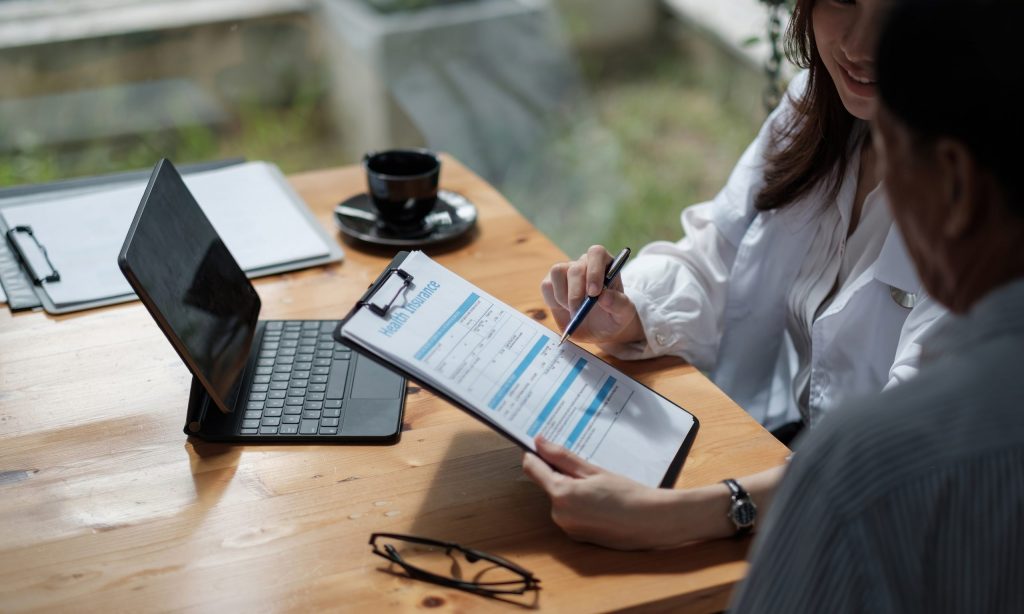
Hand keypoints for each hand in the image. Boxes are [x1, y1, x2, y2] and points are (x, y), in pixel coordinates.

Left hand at [521, 436, 686, 549]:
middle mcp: (559, 515)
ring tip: (598, 485)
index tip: (541, 444)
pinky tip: (600, 500)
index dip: (534, 453)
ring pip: (560, 498)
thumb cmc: (627, 494)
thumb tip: (539, 443)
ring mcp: (568, 528)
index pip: (533, 468)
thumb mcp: (593, 471)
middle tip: (585, 466)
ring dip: (571, 489)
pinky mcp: (577, 536)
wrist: (652, 522)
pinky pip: (570, 513)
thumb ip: (563, 457)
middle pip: (548, 484)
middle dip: (561, 473)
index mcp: (561, 495)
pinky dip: (579, 504)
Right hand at [540, 245, 642, 344]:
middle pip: (575, 268)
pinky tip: (565, 310)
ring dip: (563, 296)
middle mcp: (585, 264)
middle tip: (580, 312)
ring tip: (574, 312)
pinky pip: (546, 286)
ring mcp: (567, 272)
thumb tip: (604, 296)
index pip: (597, 253)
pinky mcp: (552, 284)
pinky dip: (554, 300)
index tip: (594, 293)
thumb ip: (619, 304)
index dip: (594, 271)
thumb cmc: (614, 318)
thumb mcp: (624, 314)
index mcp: (605, 264)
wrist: (600, 331)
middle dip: (576, 293)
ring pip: (557, 272)